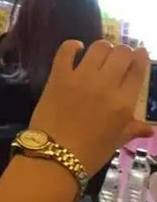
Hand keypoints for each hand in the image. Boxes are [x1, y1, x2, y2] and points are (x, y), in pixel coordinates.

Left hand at [31, 40, 151, 174]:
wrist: (54, 156)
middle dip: (124, 51)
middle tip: (121, 55)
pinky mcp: (59, 76)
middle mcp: (105, 85)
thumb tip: (151, 128)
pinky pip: (66, 51)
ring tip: (102, 52)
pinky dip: (72, 45)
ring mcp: (81, 78)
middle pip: (121, 54)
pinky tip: (76, 48)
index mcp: (123, 102)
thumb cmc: (90, 153)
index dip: (140, 57)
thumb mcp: (116, 141)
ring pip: (98, 48)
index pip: (137, 70)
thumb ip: (133, 129)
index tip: (140, 52)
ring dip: (103, 47)